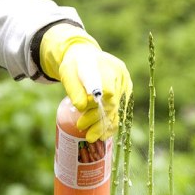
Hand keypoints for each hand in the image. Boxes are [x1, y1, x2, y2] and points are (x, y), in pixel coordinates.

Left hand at [41, 23, 132, 140]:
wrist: (86, 57)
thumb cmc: (75, 64)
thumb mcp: (69, 72)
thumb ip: (74, 88)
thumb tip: (80, 107)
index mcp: (106, 67)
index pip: (107, 88)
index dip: (97, 102)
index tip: (82, 110)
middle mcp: (120, 76)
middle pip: (111, 102)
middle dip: (96, 117)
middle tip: (80, 126)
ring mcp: (125, 85)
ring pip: (116, 110)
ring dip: (103, 125)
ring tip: (90, 137)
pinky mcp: (125, 94)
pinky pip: (119, 112)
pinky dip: (111, 125)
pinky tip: (103, 135)